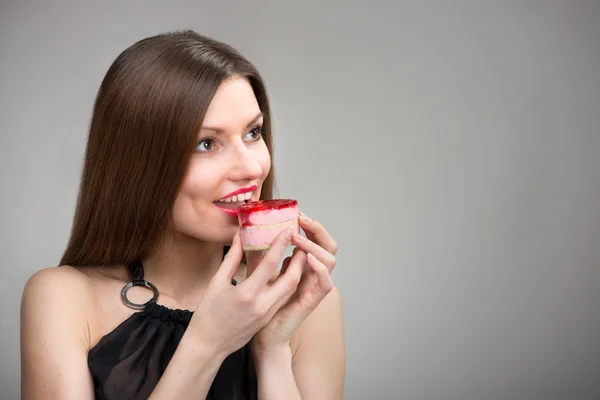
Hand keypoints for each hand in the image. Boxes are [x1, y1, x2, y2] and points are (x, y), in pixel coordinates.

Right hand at [188, 228, 304, 357]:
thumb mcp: (216, 282)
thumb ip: (231, 258)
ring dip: (297, 272)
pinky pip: (284, 298)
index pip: (269, 264)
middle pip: (290, 279)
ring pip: (291, 290)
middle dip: (299, 260)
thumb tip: (240, 236)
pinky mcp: (268, 319)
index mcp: (247, 293)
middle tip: (301, 242)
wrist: (208, 345)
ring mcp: (267, 314)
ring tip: (298, 255)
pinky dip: (289, 284)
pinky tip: (287, 272)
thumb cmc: (208, 313)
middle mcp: (262, 305)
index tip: (287, 230)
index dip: (280, 245)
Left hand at [247, 213, 337, 351]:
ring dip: (316, 245)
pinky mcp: (312, 302)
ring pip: (330, 260)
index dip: (310, 226)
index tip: (297, 213)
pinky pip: (326, 283)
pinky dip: (320, 268)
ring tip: (299, 237)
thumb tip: (247, 233)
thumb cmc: (258, 308)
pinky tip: (308, 258)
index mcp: (301, 266)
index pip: (314, 240)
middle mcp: (311, 274)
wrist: (261, 335)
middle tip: (302, 219)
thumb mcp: (257, 275)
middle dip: (318, 230)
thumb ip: (258, 256)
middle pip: (327, 245)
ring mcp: (314, 287)